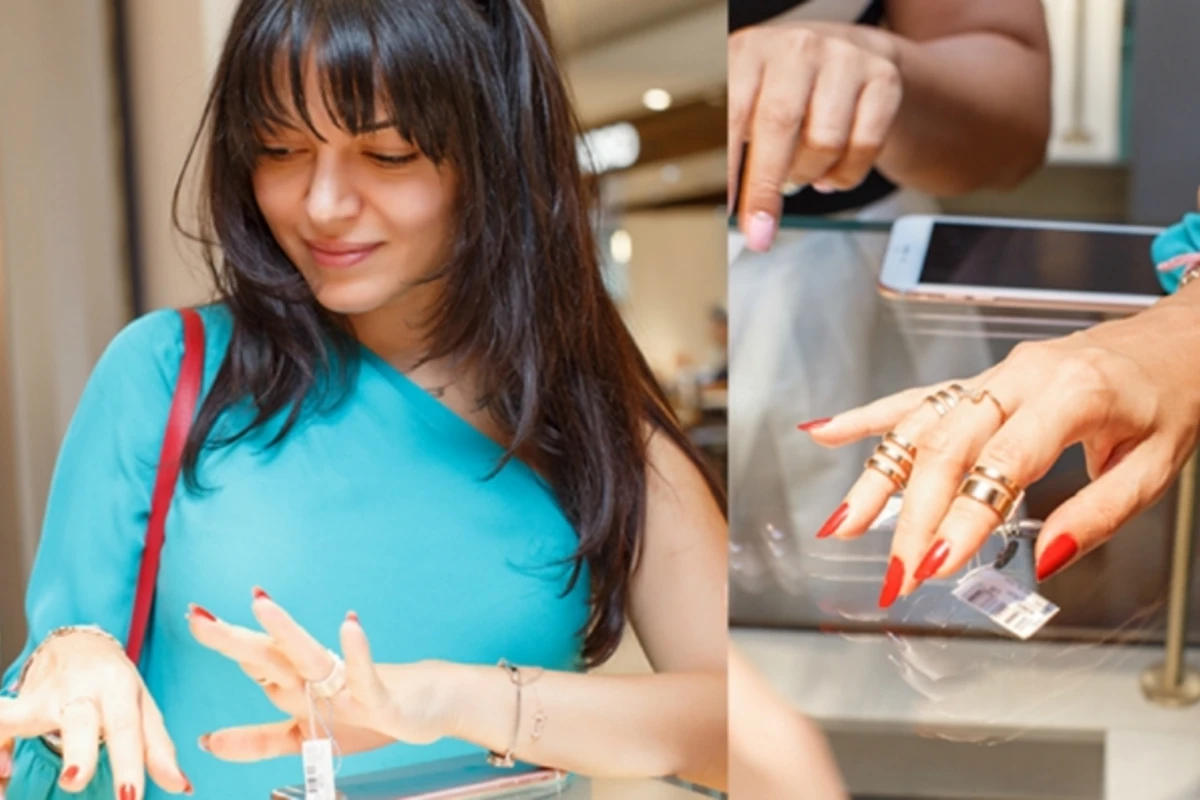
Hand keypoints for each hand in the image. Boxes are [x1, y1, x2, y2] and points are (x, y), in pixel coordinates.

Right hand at [0, 629, 190, 796]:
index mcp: (118, 688)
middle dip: (78, 751)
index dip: (129, 763)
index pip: (127, 728)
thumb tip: (181, 786)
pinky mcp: (21, 703)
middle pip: (80, 720)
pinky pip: (1, 721)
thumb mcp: (142, 707)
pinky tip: (1, 768)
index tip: (130, 797)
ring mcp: (47, 695)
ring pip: (27, 714)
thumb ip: (157, 747)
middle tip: (75, 780)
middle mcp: (82, 690)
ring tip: (5, 770)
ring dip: (13, 736)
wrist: (80, 643)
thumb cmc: (116, 684)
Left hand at [188, 590, 457, 760]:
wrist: (428, 705)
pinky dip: (358, 651)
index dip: (225, 641)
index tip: (194, 616)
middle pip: (270, 656)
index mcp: (298, 685)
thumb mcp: (304, 736)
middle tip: (197, 615)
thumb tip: (206, 742)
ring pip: (311, 657)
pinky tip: (350, 624)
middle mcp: (318, 678)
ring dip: (287, 630)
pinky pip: (366, 675)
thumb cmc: (367, 714)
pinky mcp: (380, 697)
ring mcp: (348, 685)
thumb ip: (257, 740)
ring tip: (261, 603)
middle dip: (234, 637)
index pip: (255, 660)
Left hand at [729, 21, 901, 251]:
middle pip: (779, 125)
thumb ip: (730, 149)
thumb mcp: (747, 103)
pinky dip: (845, 174)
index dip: (729, 168)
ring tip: (801, 173)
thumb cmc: (784, 90)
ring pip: (825, 141)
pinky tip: (830, 172)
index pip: (733, 115)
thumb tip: (727, 207)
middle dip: (766, 188)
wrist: (846, 56)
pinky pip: (864, 145)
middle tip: (761, 229)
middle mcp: (796, 48)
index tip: (727, 212)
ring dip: (809, 175)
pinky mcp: (883, 78)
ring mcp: (843, 59)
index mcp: (750, 52)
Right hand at [803, 306, 1199, 603]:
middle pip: (945, 446)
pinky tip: (826, 432)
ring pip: (920, 424)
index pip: (1002, 464)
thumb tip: (1045, 559)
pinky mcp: (983, 381)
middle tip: (897, 572)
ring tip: (843, 523)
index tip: (936, 565)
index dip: (962, 518)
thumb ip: (1099, 514)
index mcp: (1072, 394)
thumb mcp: (1158, 465)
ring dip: (877, 477)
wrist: (1180, 337)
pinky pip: (917, 397)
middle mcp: (1021, 378)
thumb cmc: (1173, 395)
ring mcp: (996, 376)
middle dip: (912, 515)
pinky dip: (869, 418)